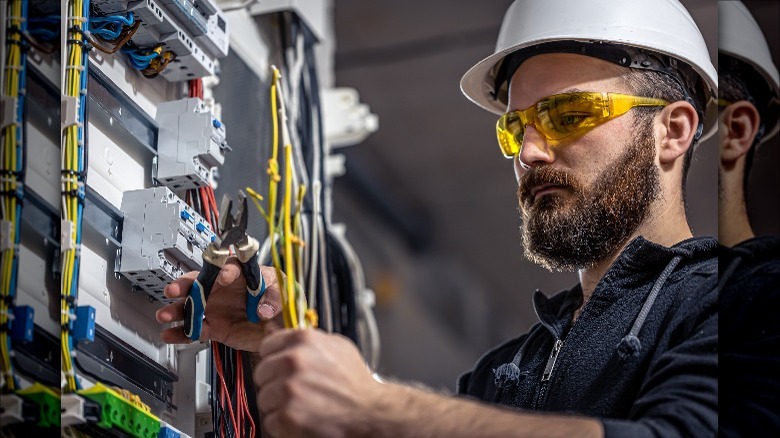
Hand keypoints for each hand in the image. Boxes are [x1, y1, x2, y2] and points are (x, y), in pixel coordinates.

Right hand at [155, 260, 283, 351]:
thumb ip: (274, 298)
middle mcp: (224, 289)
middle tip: (174, 289)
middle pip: (200, 283)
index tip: (223, 277)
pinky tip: (170, 334)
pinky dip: (182, 333)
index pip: (230, 268)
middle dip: (185, 285)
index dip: (224, 271)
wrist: (280, 327)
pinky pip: (196, 329)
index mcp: (242, 274)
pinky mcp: (215, 327)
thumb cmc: (281, 301)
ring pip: (192, 307)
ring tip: (164, 314)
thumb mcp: (284, 294)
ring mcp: (217, 308)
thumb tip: (264, 308)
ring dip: (177, 310)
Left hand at [254, 329, 382, 436]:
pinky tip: (303, 418)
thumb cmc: (354, 381)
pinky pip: (270, 420)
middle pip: (261, 373)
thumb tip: (276, 329)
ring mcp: (289, 389)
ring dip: (278, 405)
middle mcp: (293, 361)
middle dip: (274, 382)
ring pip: (263, 398)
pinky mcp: (287, 415)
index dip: (274, 359)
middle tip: (295, 390)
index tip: (282, 368)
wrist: (370, 411)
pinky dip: (283, 424)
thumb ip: (307, 338)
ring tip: (302, 405)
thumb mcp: (336, 346)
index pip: (266, 346)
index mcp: (303, 340)